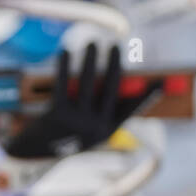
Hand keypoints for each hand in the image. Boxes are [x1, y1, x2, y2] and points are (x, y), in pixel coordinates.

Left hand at [3, 43, 159, 158]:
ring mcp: (77, 121)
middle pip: (111, 88)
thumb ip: (105, 108)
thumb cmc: (66, 136)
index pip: (132, 109)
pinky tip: (65, 51)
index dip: (148, 95)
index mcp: (108, 131)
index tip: (160, 80)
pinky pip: (64, 83)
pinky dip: (65, 65)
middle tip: (115, 44)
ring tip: (92, 42)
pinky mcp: (58, 114)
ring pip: (88, 82)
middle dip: (114, 63)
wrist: (35, 153)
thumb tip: (122, 80)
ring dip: (91, 58)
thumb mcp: (89, 128)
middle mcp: (96, 127)